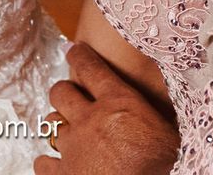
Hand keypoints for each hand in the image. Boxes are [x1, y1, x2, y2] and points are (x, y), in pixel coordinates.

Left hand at [33, 43, 178, 174]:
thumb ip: (156, 112)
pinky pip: (44, 162)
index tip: (75, 50)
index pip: (91, 67)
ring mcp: (73, 147)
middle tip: (68, 94)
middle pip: (61, 92)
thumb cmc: (164, 165)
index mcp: (119, 104)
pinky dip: (48, 162)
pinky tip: (55, 163)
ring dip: (57, 126)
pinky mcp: (62, 174)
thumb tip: (166, 97)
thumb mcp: (169, 132)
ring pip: (51, 124)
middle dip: (63, 91)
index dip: (80, 56)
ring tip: (64, 131)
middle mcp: (90, 120)